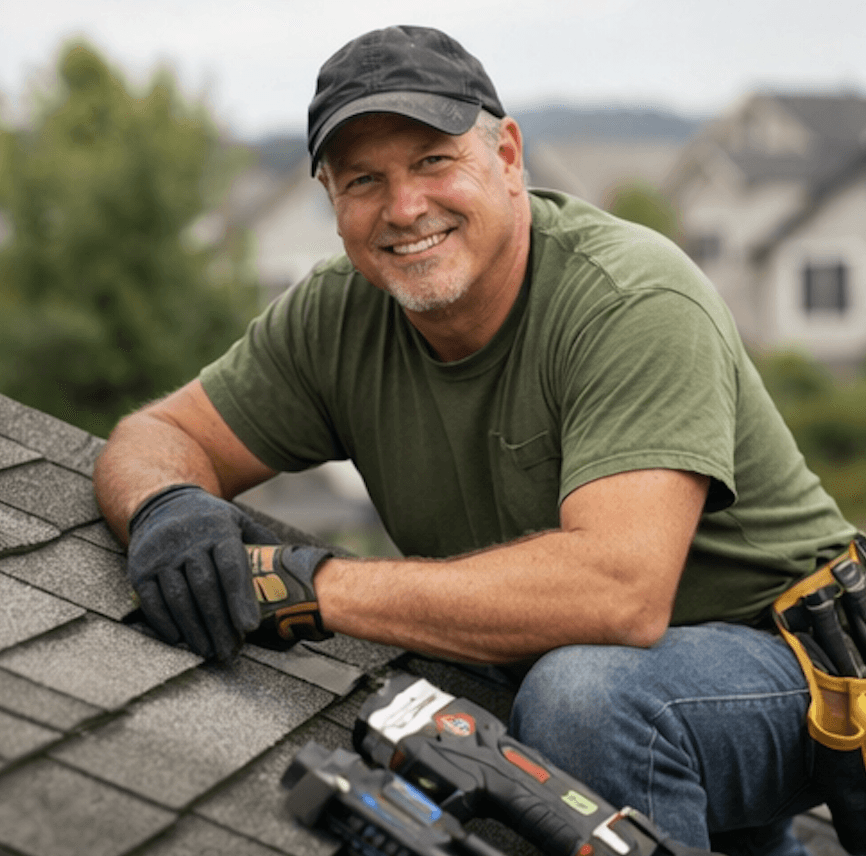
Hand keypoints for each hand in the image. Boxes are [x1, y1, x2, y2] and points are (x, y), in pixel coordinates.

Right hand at [127, 484, 278, 659]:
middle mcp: (188, 541)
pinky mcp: (140, 568)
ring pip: (179, 597)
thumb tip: (295, 569)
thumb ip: (263, 543)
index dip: (240, 599)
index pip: (231, 568)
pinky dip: (165, 622)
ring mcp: (161, 555)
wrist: (162, 502)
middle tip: (231, 652)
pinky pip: (151, 600)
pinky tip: (179, 639)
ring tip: (209, 651)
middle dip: (219, 624)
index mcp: (218, 531)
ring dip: (194, 629)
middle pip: (206, 589)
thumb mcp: (239, 521)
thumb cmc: (211, 519)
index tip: (249, 627)